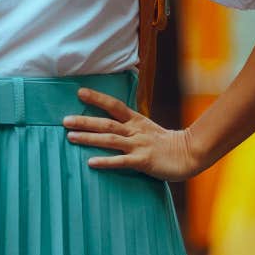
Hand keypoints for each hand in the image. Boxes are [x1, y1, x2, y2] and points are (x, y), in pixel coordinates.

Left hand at [63, 87, 200, 181]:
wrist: (190, 154)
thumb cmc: (166, 143)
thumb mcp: (147, 129)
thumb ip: (130, 126)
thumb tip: (109, 124)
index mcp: (136, 121)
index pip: (114, 105)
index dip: (97, 98)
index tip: (80, 92)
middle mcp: (135, 131)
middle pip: (106, 123)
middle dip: (85, 121)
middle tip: (64, 120)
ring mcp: (139, 146)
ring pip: (110, 140)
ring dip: (89, 138)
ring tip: (71, 137)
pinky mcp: (143, 161)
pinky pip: (121, 161)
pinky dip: (106, 161)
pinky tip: (91, 162)